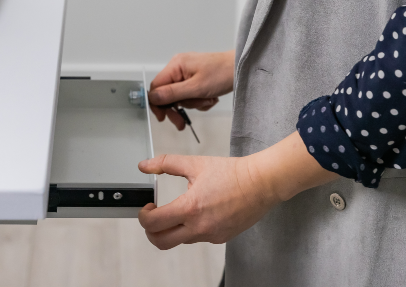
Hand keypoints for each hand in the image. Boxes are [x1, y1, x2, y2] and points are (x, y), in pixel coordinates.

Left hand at [137, 132, 338, 249]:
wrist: (261, 183)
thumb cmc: (232, 173)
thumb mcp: (194, 163)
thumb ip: (166, 163)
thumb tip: (145, 165)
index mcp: (190, 208)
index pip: (153, 223)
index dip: (144, 216)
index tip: (148, 207)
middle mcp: (199, 227)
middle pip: (161, 242)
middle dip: (152, 231)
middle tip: (155, 216)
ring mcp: (211, 235)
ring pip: (179, 241)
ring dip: (172, 229)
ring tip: (178, 211)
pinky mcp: (221, 238)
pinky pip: (197, 239)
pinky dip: (191, 229)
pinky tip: (198, 213)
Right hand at [149, 50, 234, 129]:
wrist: (241, 69)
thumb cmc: (223, 73)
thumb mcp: (196, 87)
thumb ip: (172, 93)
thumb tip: (153, 97)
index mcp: (175, 65)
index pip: (156, 87)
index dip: (157, 104)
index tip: (163, 118)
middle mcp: (178, 68)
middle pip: (167, 94)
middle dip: (177, 108)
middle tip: (181, 122)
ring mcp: (187, 74)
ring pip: (180, 97)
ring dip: (193, 103)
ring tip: (207, 99)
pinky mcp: (195, 79)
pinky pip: (190, 96)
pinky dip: (199, 101)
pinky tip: (210, 97)